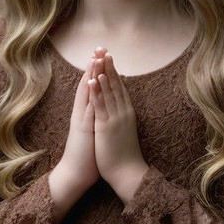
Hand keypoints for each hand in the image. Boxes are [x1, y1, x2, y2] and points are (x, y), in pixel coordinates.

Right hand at [47, 65, 97, 220]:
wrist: (74, 175)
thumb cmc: (86, 159)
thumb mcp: (93, 136)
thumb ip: (96, 124)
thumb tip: (103, 116)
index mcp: (87, 116)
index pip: (92, 90)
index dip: (98, 73)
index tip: (103, 57)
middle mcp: (82, 114)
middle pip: (88, 86)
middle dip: (94, 67)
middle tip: (98, 48)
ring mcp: (81, 119)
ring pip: (87, 92)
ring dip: (91, 74)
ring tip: (95, 56)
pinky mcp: (82, 127)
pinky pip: (86, 106)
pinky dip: (89, 92)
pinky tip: (91, 79)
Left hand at [88, 49, 148, 202]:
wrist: (128, 174)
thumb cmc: (125, 157)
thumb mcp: (125, 133)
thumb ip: (122, 120)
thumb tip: (121, 112)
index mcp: (127, 114)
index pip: (120, 89)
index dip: (114, 73)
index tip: (110, 59)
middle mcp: (123, 113)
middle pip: (116, 85)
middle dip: (109, 67)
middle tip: (105, 50)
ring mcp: (115, 118)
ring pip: (109, 92)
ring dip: (104, 73)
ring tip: (100, 58)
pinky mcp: (107, 126)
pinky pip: (101, 105)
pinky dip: (98, 91)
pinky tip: (95, 79)